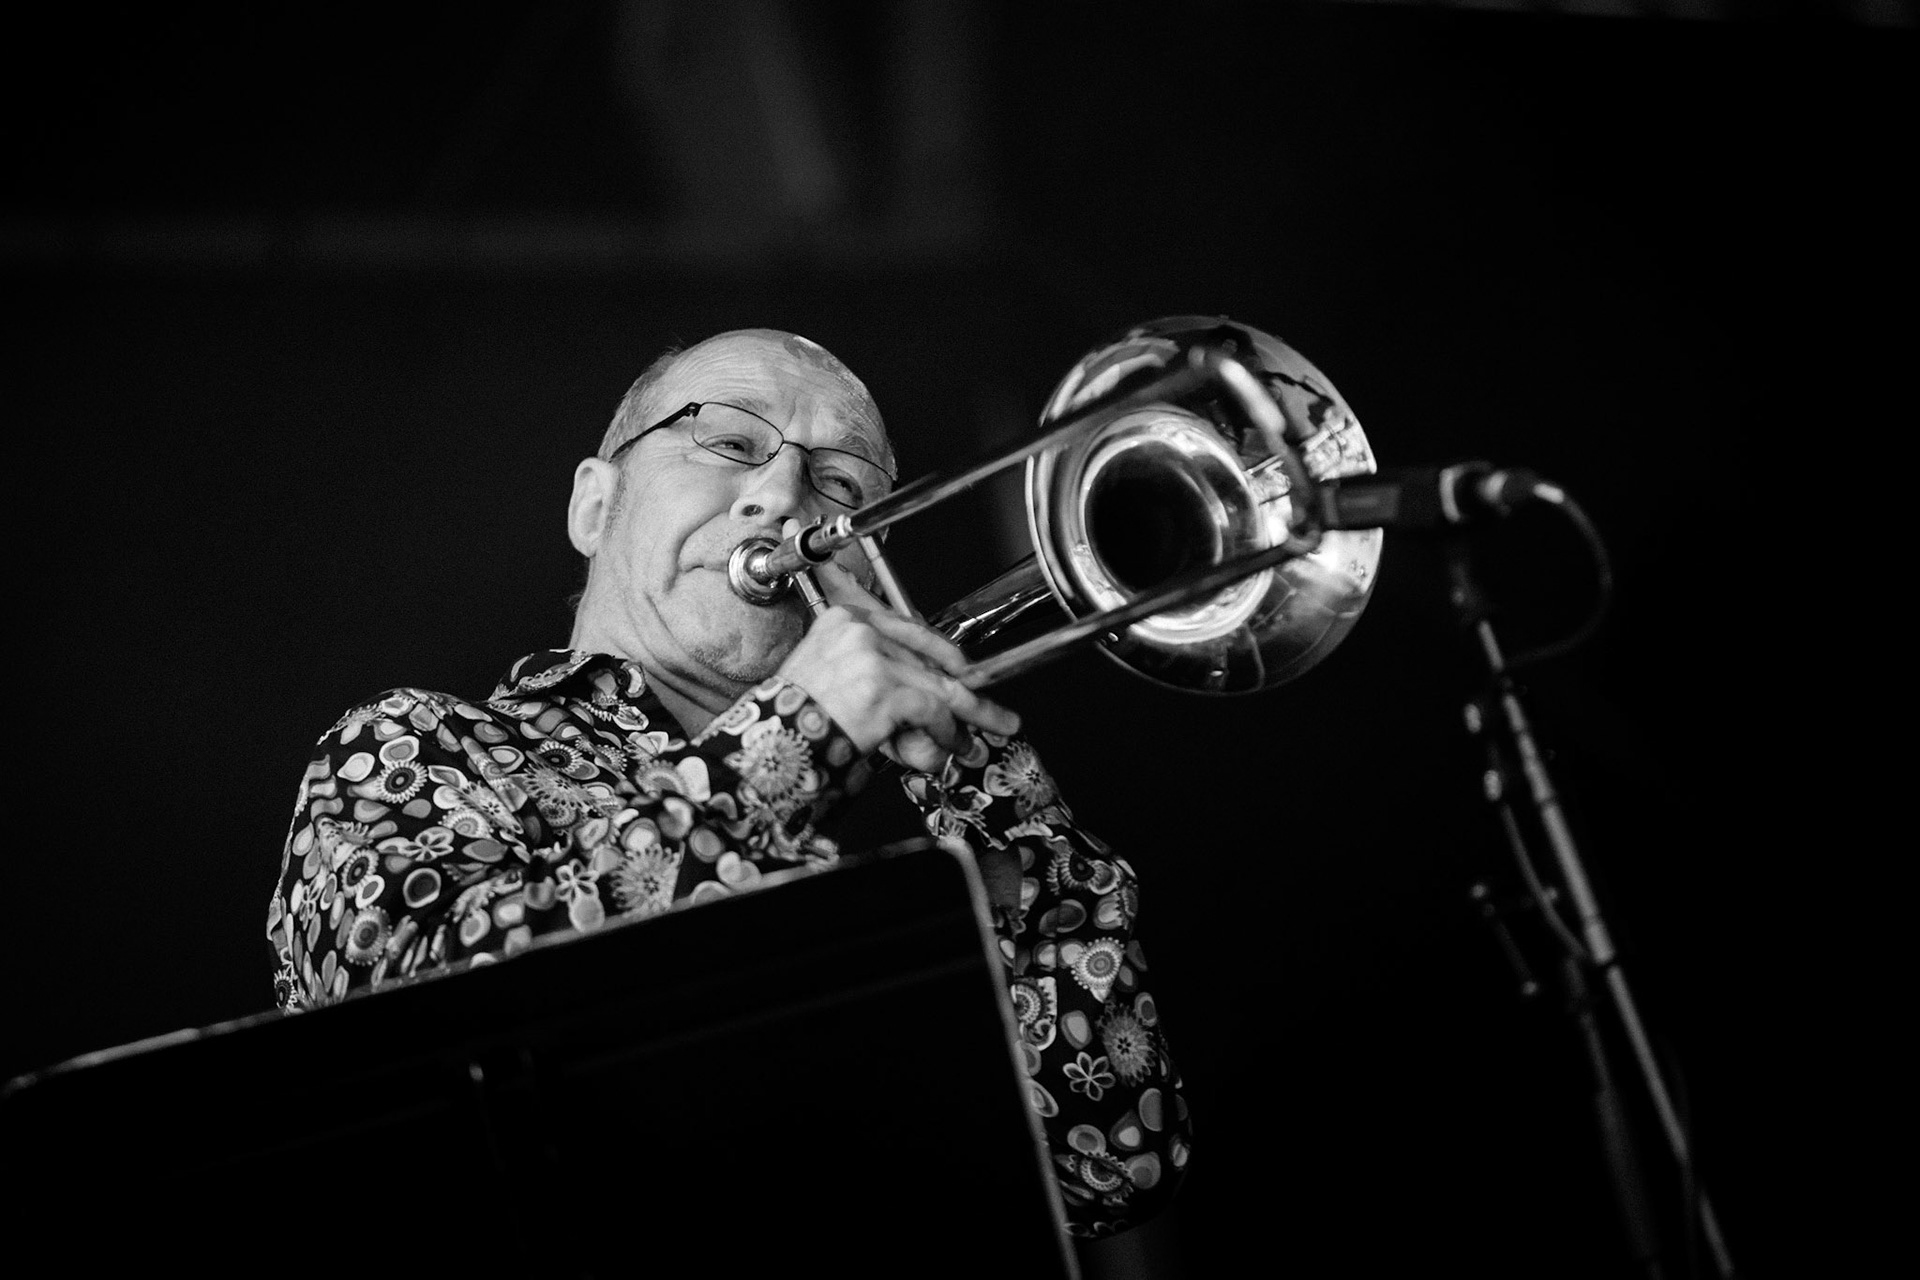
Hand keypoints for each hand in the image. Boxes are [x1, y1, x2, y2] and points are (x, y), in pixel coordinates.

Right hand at [774, 539, 1019, 773]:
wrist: (771, 745)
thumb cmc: (792, 720)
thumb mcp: (829, 678)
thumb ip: (874, 673)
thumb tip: (923, 693)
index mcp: (843, 619)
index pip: (907, 627)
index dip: (941, 651)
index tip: (962, 667)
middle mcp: (859, 630)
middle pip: (928, 654)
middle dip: (965, 683)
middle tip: (991, 703)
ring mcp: (872, 657)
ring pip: (938, 683)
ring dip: (969, 713)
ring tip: (991, 726)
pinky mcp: (884, 688)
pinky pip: (932, 709)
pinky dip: (946, 731)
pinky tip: (949, 746)